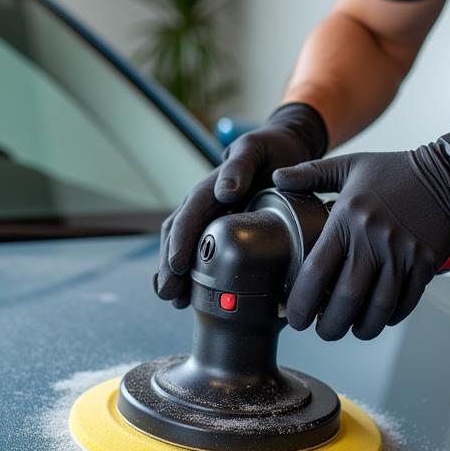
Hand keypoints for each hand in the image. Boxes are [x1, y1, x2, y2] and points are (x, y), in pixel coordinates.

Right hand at [156, 103, 327, 306]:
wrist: (281, 151)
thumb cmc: (269, 150)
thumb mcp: (254, 150)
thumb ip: (238, 167)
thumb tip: (224, 192)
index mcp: (208, 189)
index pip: (188, 216)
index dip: (180, 241)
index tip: (177, 265)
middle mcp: (203, 205)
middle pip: (177, 236)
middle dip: (170, 266)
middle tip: (168, 294)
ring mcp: (209, 219)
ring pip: (184, 247)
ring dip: (176, 274)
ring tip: (174, 300)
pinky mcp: (219, 230)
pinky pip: (200, 251)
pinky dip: (191, 273)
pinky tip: (188, 295)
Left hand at [271, 145, 449, 339]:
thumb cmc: (397, 171)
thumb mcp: (351, 165)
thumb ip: (310, 173)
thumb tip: (277, 178)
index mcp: (348, 218)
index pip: (316, 270)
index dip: (301, 301)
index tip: (295, 316)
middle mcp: (373, 239)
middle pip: (346, 298)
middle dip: (330, 325)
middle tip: (322, 331)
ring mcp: (402, 254)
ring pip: (377, 307)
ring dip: (362, 328)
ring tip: (350, 330)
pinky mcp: (425, 264)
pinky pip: (405, 301)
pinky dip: (390, 317)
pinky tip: (379, 319)